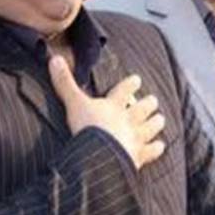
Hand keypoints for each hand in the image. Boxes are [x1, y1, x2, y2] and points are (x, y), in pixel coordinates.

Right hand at [48, 55, 165, 168]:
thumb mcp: (73, 103)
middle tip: (153, 100)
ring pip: (151, 127)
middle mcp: (128, 119)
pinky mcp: (138, 155)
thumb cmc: (87, 128)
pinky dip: (156, 148)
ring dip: (156, 122)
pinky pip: (151, 150)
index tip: (137, 79)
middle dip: (148, 103)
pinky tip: (160, 145)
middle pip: (142, 108)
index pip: (124, 91)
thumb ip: (64, 83)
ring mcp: (135, 137)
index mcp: (113, 106)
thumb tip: (54, 59)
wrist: (100, 155)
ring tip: (160, 119)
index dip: (130, 84)